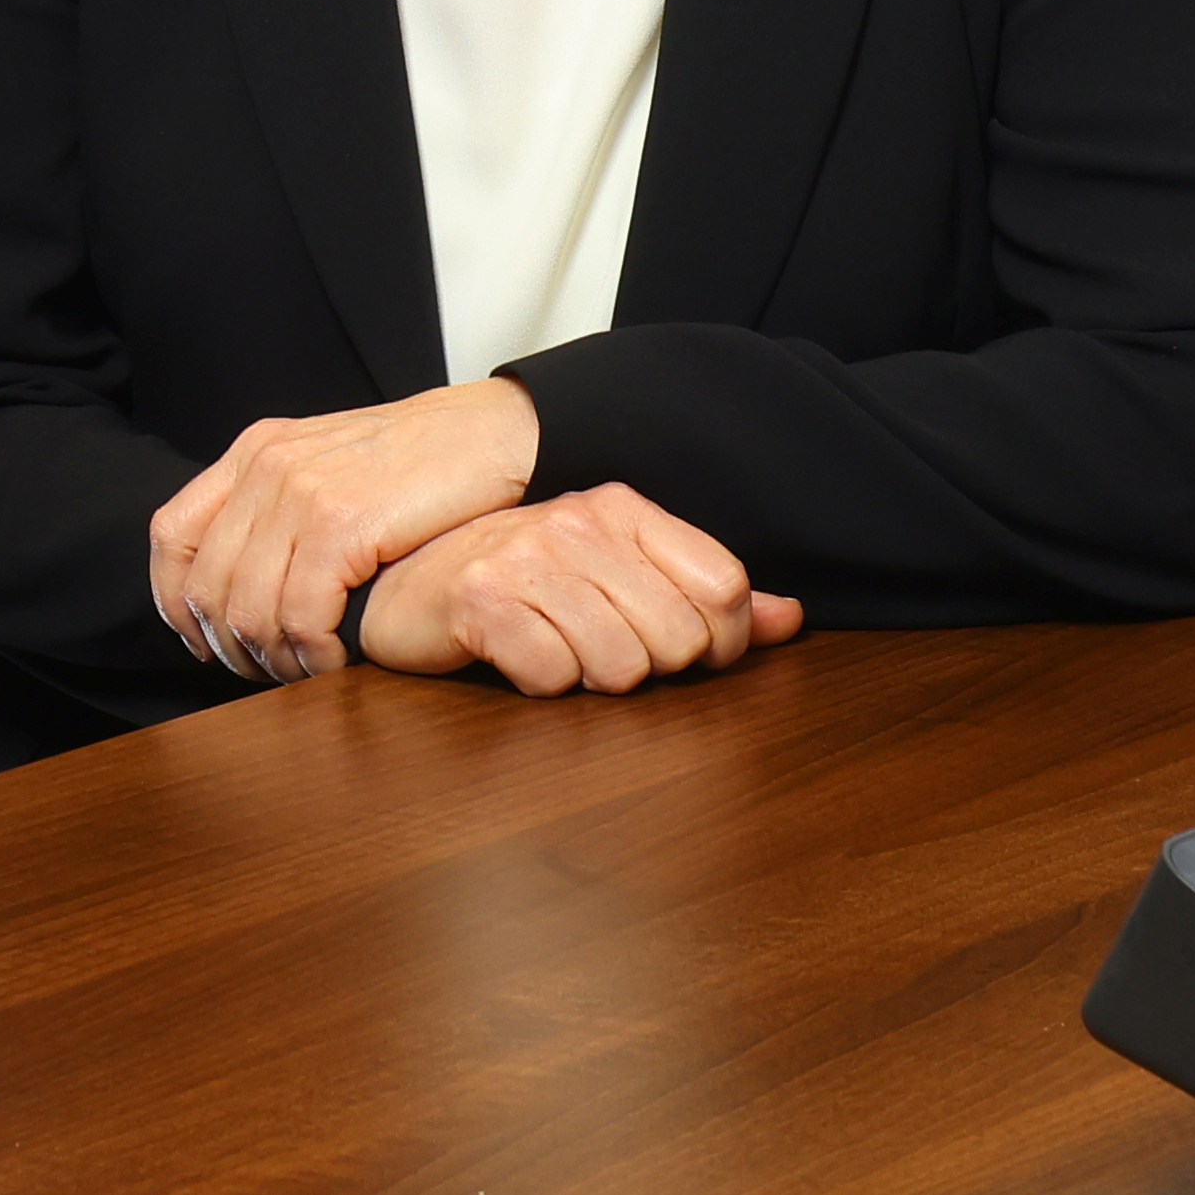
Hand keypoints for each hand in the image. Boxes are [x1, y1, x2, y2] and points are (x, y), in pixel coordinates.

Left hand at [148, 376, 544, 682]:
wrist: (500, 433)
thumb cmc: (427, 463)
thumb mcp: (333, 468)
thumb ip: (282, 508)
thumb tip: (244, 585)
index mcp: (255, 451)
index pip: (172, 537)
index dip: (175, 604)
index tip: (205, 643)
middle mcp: (267, 466)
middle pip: (206, 586)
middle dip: (232, 648)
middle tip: (270, 673)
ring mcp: (301, 491)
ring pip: (248, 610)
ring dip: (274, 660)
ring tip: (309, 672)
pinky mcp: (343, 521)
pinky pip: (299, 615)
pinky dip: (312, 654)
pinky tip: (337, 661)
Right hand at [351, 483, 805, 691]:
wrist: (407, 585)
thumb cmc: (521, 583)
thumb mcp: (617, 574)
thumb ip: (703, 596)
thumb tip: (787, 619)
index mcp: (623, 508)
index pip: (725, 586)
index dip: (721, 642)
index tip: (689, 656)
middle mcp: (579, 523)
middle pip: (679, 638)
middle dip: (652, 669)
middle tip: (606, 653)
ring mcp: (526, 558)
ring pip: (620, 667)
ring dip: (593, 680)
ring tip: (561, 653)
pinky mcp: (480, 601)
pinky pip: (553, 678)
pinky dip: (542, 685)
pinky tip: (521, 659)